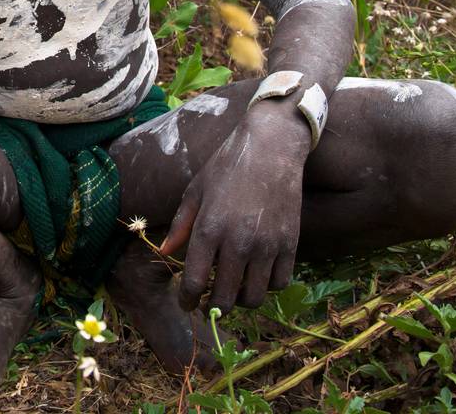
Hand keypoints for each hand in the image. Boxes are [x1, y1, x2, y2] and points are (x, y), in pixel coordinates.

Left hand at [158, 120, 304, 313]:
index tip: (187, 303)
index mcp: (209, 228)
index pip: (195, 282)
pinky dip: (267, 286)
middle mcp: (238, 242)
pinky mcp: (290, 243)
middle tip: (209, 305)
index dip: (188, 300)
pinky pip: (279, 283)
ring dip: (241, 301)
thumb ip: (180, 225)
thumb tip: (165, 252)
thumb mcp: (196, 191)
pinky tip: (257, 276)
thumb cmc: (227, 166)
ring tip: (234, 291)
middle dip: (213, 308)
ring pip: (254, 297)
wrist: (271, 147)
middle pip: (225, 298)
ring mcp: (267, 245)